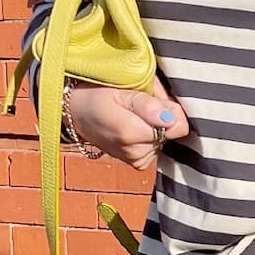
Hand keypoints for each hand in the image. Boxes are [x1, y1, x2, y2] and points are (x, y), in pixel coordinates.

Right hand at [66, 76, 189, 170]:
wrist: (76, 114)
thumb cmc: (97, 97)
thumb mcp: (120, 91)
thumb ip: (147, 104)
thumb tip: (170, 117)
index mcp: (131, 134)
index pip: (178, 126)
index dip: (171, 109)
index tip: (155, 99)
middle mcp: (136, 153)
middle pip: (172, 132)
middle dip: (162, 115)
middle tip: (140, 104)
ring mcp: (136, 160)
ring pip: (165, 138)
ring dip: (156, 124)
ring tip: (134, 114)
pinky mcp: (137, 163)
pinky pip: (157, 146)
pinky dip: (150, 135)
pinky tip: (134, 126)